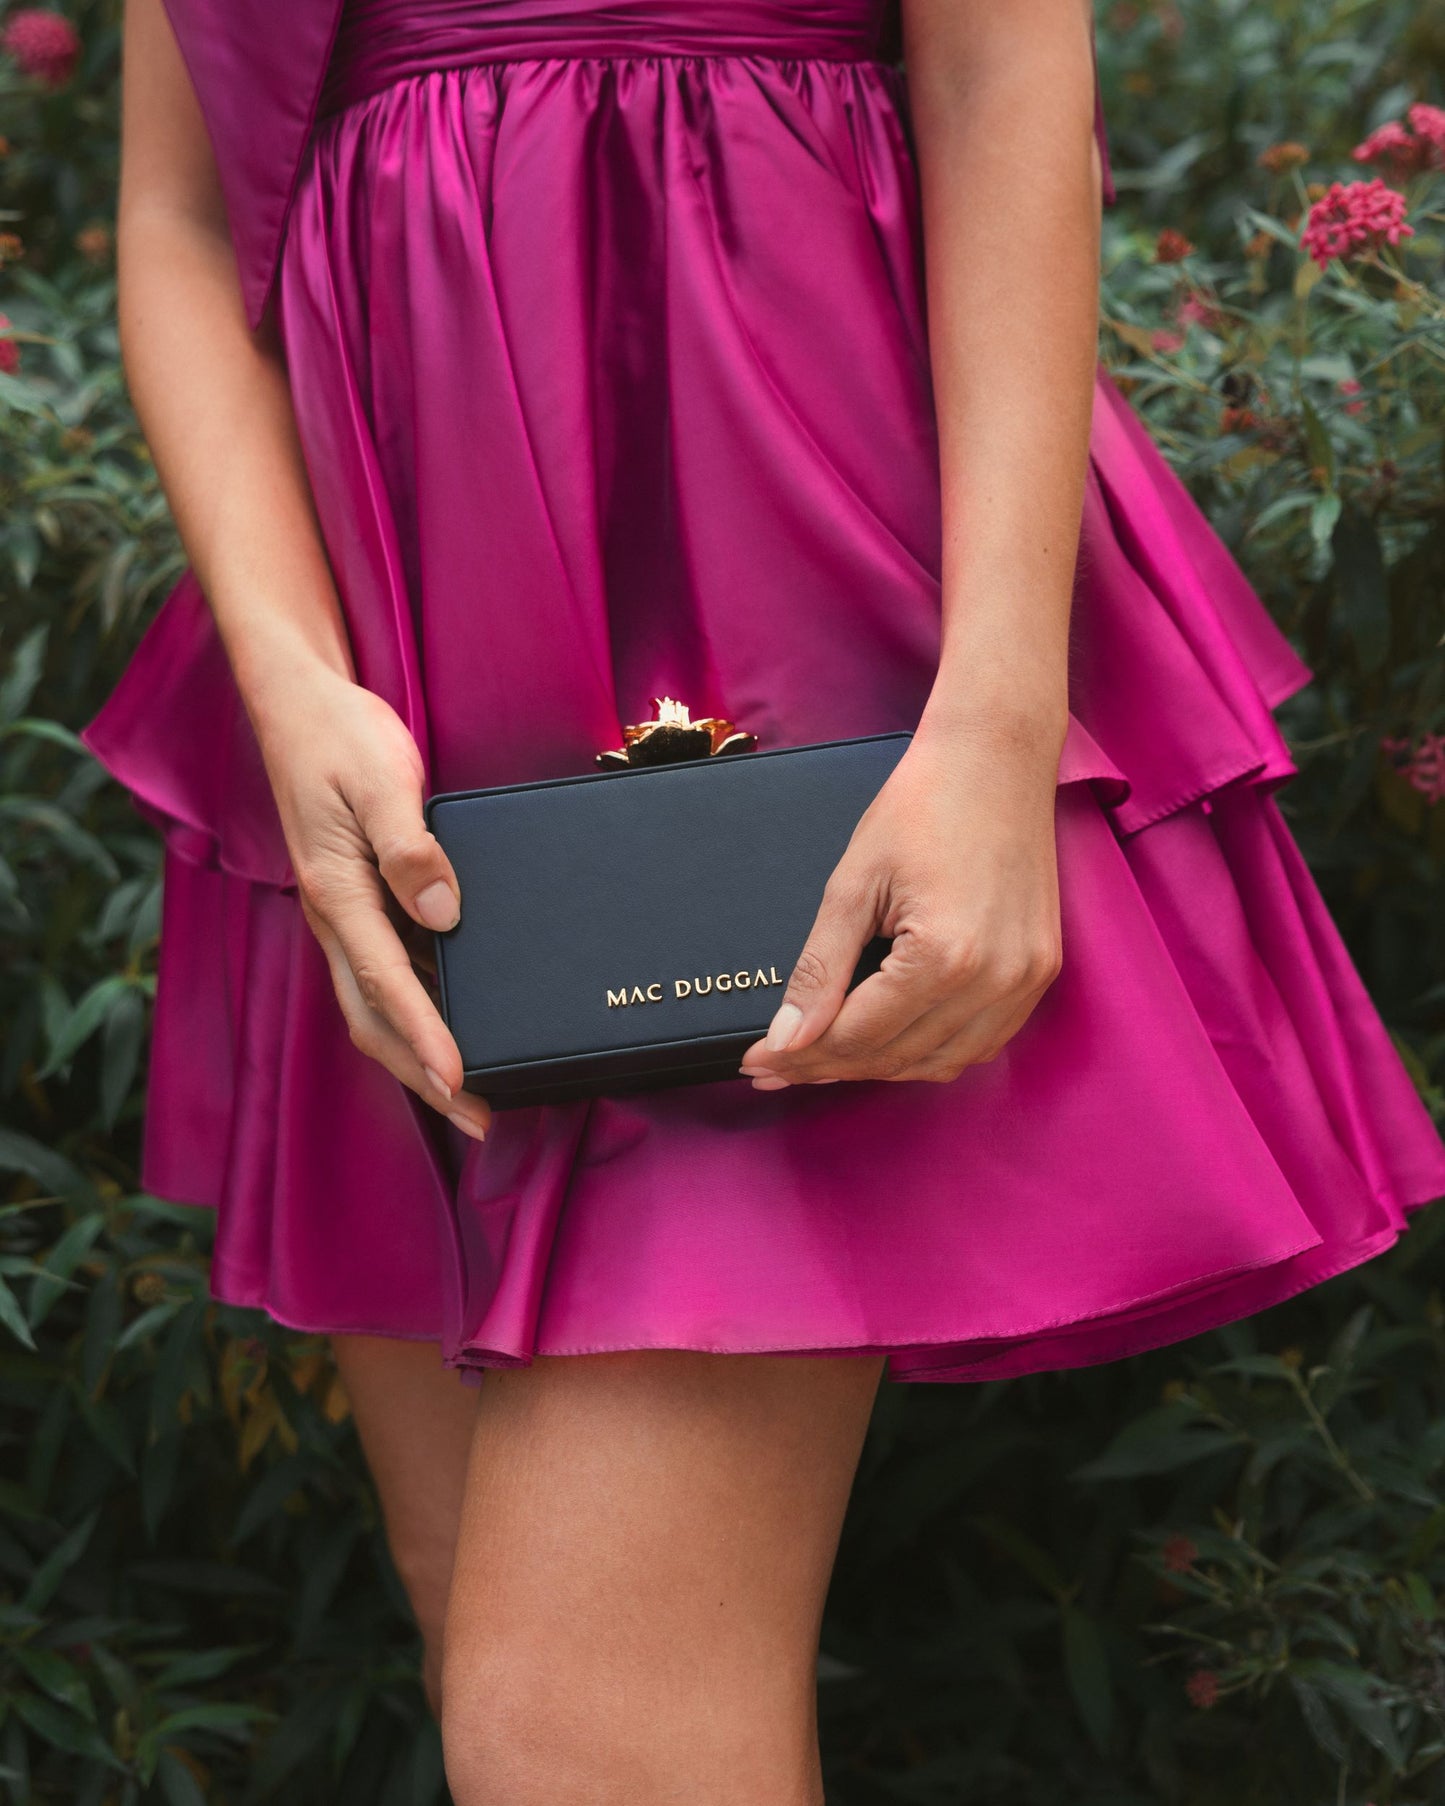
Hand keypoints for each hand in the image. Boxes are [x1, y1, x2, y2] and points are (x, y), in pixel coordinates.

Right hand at [254, 665, 492, 1140]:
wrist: (298, 703)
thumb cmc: (338, 735)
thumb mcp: (379, 779)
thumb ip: (411, 846)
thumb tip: (444, 913)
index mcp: (335, 891)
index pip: (385, 981)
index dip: (425, 1036)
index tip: (460, 1082)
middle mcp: (334, 916)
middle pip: (374, 1017)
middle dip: (424, 1076)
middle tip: (481, 1118)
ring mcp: (344, 914)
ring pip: (376, 1005)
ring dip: (420, 1053)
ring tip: (475, 1093)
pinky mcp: (359, 902)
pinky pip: (387, 973)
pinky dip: (419, 1011)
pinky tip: (460, 1021)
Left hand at [738, 709, 1064, 1089]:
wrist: (995, 759)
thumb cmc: (921, 805)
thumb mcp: (852, 884)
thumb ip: (819, 969)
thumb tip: (787, 1039)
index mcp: (943, 956)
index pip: (857, 1036)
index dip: (799, 1055)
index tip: (755, 1061)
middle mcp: (994, 979)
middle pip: (894, 1057)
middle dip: (828, 1066)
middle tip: (777, 1065)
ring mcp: (1025, 979)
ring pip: (939, 1063)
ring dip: (879, 1067)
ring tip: (822, 1058)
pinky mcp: (1039, 971)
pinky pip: (981, 1042)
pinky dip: (931, 1052)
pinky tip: (890, 1042)